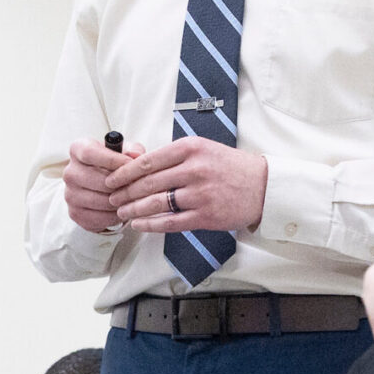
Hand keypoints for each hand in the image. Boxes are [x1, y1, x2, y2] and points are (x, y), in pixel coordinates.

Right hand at [62, 136, 131, 236]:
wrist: (101, 188)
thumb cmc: (114, 165)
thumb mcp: (124, 152)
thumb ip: (133, 150)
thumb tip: (136, 156)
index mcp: (78, 150)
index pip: (90, 153)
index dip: (112, 159)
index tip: (130, 164)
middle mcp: (70, 172)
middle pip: (98, 180)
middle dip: (121, 184)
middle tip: (137, 186)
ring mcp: (70, 194)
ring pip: (102, 201)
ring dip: (121, 201)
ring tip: (133, 198)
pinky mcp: (75, 213)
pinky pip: (100, 218)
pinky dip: (115, 216)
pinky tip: (123, 208)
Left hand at [110, 135, 266, 234]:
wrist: (262, 186)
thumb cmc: (229, 167)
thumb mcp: (203, 149)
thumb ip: (173, 156)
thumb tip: (137, 164)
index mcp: (191, 148)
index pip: (148, 161)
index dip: (124, 172)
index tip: (111, 179)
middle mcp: (194, 169)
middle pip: (148, 183)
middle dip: (124, 193)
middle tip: (111, 198)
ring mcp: (200, 194)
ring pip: (155, 203)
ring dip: (133, 210)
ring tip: (122, 212)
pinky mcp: (205, 216)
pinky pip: (170, 222)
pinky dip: (150, 225)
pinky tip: (138, 225)